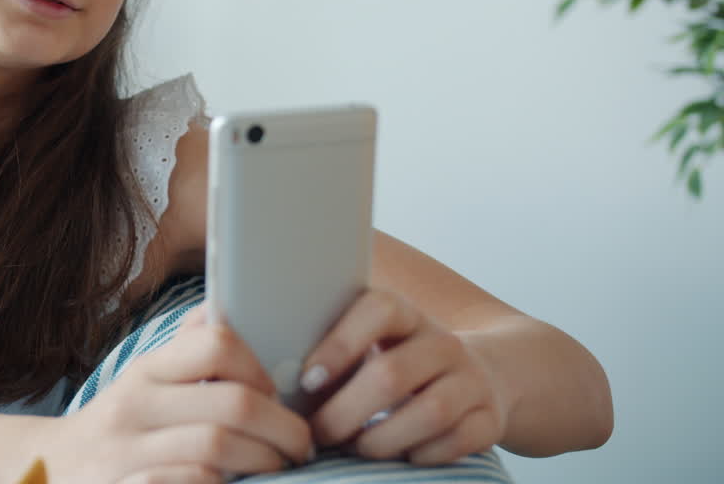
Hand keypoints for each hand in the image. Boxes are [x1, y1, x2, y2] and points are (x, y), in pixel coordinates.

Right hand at [34, 304, 315, 483]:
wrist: (48, 475)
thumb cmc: (117, 431)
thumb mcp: (142, 384)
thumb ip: (184, 352)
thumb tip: (227, 309)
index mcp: (146, 372)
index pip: (215, 344)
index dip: (260, 368)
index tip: (274, 394)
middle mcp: (133, 408)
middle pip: (232, 404)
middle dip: (283, 428)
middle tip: (300, 445)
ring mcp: (125, 454)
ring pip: (218, 448)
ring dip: (263, 462)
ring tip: (277, 469)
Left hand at [299, 289, 510, 465]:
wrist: (484, 375)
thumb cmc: (401, 361)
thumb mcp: (373, 344)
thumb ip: (334, 353)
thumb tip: (277, 383)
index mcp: (406, 314)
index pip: (378, 310)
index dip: (339, 344)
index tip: (307, 380)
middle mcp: (442, 342)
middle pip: (392, 374)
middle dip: (345, 412)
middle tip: (317, 434)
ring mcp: (472, 380)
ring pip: (429, 412)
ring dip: (381, 439)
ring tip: (353, 449)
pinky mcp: (490, 418)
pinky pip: (457, 442)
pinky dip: (421, 455)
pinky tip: (398, 457)